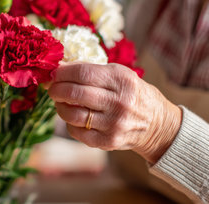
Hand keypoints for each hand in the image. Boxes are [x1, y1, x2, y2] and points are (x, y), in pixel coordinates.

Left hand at [47, 63, 181, 163]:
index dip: (63, 73)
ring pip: (73, 115)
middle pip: (75, 94)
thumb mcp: (119, 74)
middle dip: (56, 89)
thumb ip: (91, 70)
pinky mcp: (109, 141)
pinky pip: (77, 132)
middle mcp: (119, 102)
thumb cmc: (131, 93)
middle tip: (52, 88)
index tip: (54, 73)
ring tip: (60, 102)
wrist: (156, 123)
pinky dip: (69, 123)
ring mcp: (114, 123)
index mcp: (121, 80)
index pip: (83, 73)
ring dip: (60, 107)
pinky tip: (72, 117)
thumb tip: (60, 67)